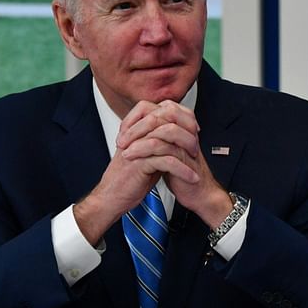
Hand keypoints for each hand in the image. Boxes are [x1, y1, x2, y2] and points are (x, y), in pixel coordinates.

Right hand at [72, 100, 206, 244]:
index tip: (194, 129)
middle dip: (187, 132)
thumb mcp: (147, 156)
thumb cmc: (129, 180)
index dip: (182, 117)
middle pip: (167, 120)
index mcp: (137, 130)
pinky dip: (183, 170)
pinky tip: (191, 177)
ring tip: (195, 160)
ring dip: (187, 149)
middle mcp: (136, 135)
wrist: (112, 198)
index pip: (162, 110)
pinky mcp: (139, 163)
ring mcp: (137, 147)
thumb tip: (179, 136)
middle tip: (196, 145)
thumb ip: (160, 144)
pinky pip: (167, 161)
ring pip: (168, 137)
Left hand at [117, 100, 233, 228]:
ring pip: (161, 129)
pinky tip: (132, 156)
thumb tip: (134, 129)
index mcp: (180, 126)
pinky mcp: (184, 157)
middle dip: (136, 125)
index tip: (123, 129)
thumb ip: (154, 137)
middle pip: (159, 114)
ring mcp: (186, 142)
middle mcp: (185, 130)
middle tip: (122, 138)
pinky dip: (143, 150)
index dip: (137, 116)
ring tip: (125, 149)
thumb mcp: (164, 151)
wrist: (197, 193)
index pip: (157, 108)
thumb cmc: (181, 174)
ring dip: (138, 137)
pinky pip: (161, 147)